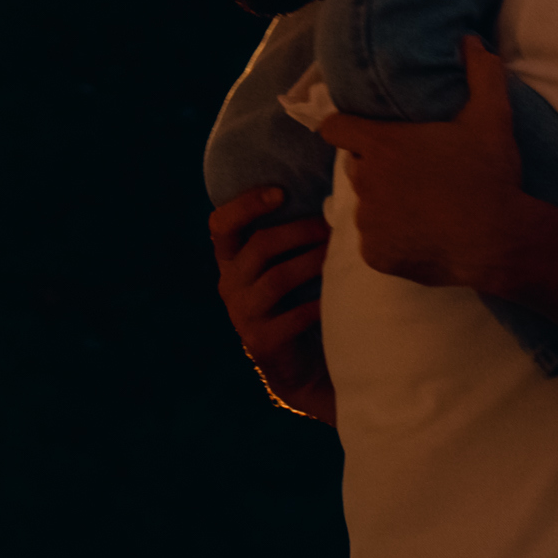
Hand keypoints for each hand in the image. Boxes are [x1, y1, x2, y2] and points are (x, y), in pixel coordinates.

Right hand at [206, 184, 335, 420]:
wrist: (298, 365)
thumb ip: (290, 236)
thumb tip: (330, 195)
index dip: (246, 204)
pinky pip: (293, 317)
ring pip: (277, 279)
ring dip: (311, 262)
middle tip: (329, 225)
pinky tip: (336, 295)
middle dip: (298, 231)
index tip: (280, 192)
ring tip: (337, 254)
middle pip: (258, 246)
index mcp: (230, 260)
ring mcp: (243, 314)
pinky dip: (317, 303)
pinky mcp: (261, 341)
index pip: (221, 224)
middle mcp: (230, 284)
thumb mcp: (283, 265)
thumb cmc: (297, 300)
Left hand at [318, 36, 557, 299]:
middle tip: (413, 175)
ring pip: (367, 208)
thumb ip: (481, 73)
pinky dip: (393, 242)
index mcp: (380, 144)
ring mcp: (368, 221)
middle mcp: (365, 180)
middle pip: (357, 168)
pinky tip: (423, 238)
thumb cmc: (490, 176)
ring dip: (386, 207)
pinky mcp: (376, 255)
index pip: (335, 128)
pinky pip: (376, 244)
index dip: (346, 128)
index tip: (364, 133)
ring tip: (422, 210)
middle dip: (377, 168)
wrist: (499, 241)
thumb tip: (470, 40)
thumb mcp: (491, 117)